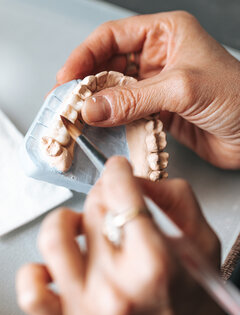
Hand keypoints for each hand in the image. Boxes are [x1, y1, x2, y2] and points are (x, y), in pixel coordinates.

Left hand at [16, 157, 233, 314]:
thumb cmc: (196, 306)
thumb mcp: (202, 242)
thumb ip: (173, 199)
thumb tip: (135, 180)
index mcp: (154, 262)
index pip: (121, 192)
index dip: (117, 171)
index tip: (117, 169)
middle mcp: (115, 285)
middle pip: (92, 209)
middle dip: (104, 196)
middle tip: (113, 203)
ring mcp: (86, 309)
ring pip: (54, 239)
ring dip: (66, 221)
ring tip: (81, 228)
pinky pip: (31, 290)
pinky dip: (37, 270)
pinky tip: (59, 266)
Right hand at [56, 11, 239, 168]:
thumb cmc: (237, 96)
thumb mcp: (181, 88)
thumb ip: (133, 98)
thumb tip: (91, 108)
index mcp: (165, 35)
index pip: (113, 38)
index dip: (85, 56)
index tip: (66, 78)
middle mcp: (159, 59)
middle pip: (110, 67)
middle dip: (86, 84)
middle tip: (66, 103)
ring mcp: (158, 88)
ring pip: (117, 94)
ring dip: (98, 107)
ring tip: (77, 119)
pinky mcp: (160, 113)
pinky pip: (129, 115)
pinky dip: (114, 124)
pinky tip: (102, 131)